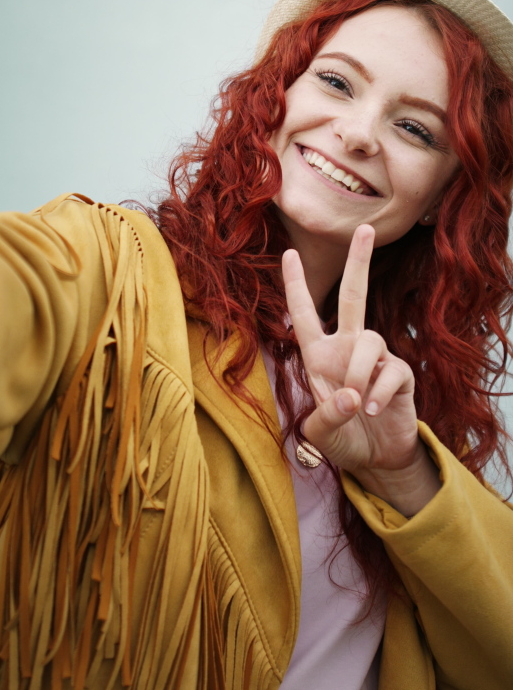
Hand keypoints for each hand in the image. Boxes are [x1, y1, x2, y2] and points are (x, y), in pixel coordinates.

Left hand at [282, 224, 439, 512]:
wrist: (375, 460)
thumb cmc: (342, 440)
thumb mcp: (320, 435)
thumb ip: (326, 416)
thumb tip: (351, 396)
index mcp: (319, 355)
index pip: (305, 314)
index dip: (296, 285)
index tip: (289, 253)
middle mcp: (347, 348)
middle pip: (353, 296)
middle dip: (359, 262)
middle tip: (366, 228)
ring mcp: (376, 358)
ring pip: (370, 340)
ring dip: (360, 373)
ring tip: (358, 404)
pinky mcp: (400, 374)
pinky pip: (391, 371)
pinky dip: (380, 394)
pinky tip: (375, 411)